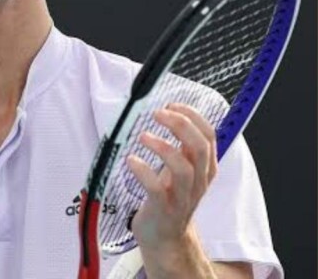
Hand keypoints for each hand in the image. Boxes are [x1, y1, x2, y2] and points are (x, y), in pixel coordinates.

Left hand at [127, 103, 218, 276]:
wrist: (164, 237)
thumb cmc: (168, 196)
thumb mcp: (180, 169)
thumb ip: (181, 147)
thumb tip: (170, 113)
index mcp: (205, 168)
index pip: (209, 136)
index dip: (192, 116)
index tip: (171, 105)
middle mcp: (198, 182)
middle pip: (200, 148)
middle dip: (181, 125)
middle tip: (158, 113)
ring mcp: (183, 197)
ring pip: (183, 169)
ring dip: (163, 148)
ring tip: (143, 136)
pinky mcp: (164, 209)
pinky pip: (156, 189)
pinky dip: (144, 172)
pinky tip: (131, 160)